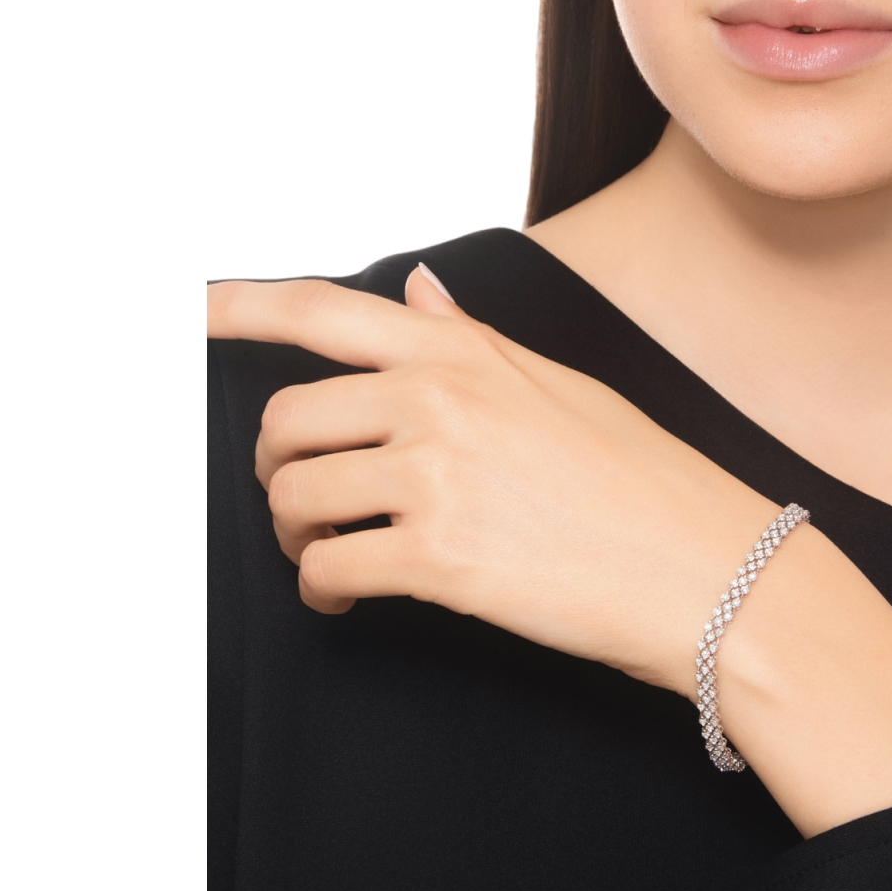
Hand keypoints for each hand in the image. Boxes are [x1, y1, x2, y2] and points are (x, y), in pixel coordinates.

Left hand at [208, 262, 891, 835]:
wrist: (712, 569)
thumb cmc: (648, 480)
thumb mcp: (562, 388)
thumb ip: (475, 342)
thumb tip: (423, 291)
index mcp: (468, 354)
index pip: (327, 311)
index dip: (239, 306)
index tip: (179, 308)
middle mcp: (441, 400)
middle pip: (286, 419)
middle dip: (274, 466)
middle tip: (299, 499)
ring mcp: (438, 475)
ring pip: (295, 497)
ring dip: (294, 533)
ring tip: (330, 553)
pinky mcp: (440, 556)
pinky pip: (328, 570)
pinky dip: (323, 592)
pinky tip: (352, 600)